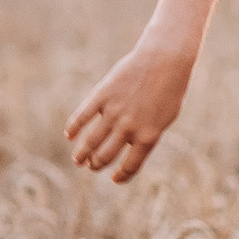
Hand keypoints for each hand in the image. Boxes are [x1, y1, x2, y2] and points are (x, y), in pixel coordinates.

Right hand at [66, 33, 196, 182]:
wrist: (165, 59)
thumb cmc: (169, 88)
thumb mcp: (165, 117)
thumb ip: (147, 134)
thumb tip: (128, 148)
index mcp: (148, 136)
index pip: (130, 166)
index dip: (121, 176)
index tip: (114, 178)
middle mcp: (129, 128)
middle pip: (105, 156)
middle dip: (96, 165)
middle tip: (91, 166)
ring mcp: (113, 112)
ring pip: (90, 142)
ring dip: (81, 154)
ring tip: (77, 160)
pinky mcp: (102, 95)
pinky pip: (82, 117)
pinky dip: (73, 128)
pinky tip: (69, 135)